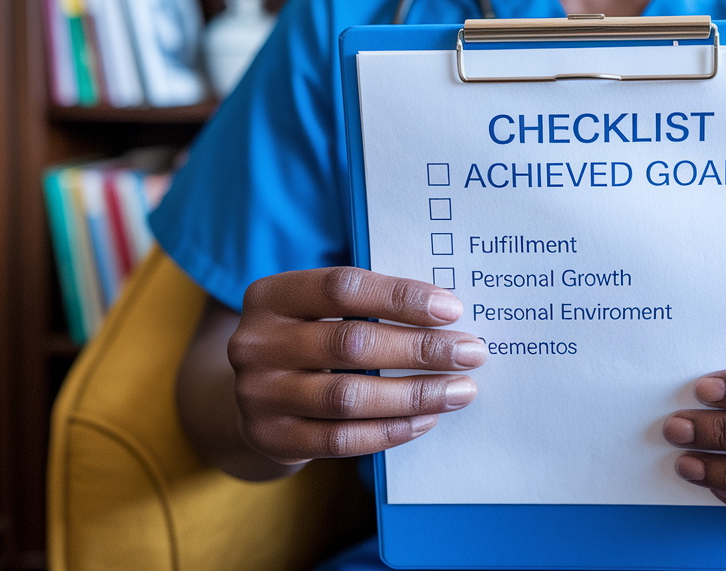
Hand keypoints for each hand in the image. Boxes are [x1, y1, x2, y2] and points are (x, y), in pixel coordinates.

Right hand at [228, 267, 485, 465]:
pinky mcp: (272, 438)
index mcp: (271, 295)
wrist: (255, 397)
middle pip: (351, 343)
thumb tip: (445, 313)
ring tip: (460, 390)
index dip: (401, 297)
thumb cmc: (308, 340)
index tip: (452, 309)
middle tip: (470, 352)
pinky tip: (426, 418)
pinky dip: (390, 430)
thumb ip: (367, 305)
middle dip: (420, 349)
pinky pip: (341, 439)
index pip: (342, 287)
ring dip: (415, 394)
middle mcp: (255, 343)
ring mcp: (259, 394)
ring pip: (349, 396)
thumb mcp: (319, 310)